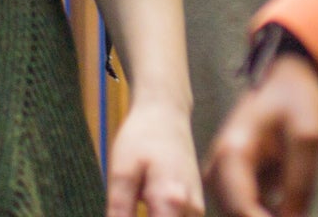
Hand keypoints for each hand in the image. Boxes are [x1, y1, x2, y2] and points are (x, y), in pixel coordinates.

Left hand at [106, 94, 202, 216]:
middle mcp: (192, 211)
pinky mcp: (196, 208)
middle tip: (126, 213)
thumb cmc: (141, 136)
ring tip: (137, 202)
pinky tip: (147, 211)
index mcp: (172, 203)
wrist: (165, 110)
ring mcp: (197, 210)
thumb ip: (120, 212)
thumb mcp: (121, 173)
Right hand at [208, 54, 317, 216]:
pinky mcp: (229, 182)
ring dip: (265, 214)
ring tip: (293, 197)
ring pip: (240, 215)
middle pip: (237, 216)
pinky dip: (265, 211)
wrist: (288, 81)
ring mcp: (220, 176)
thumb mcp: (308, 140)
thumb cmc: (298, 101)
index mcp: (231, 153)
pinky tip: (288, 203)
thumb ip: (300, 187)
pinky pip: (245, 210)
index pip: (242, 210)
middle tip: (297, 207)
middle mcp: (217, 167)